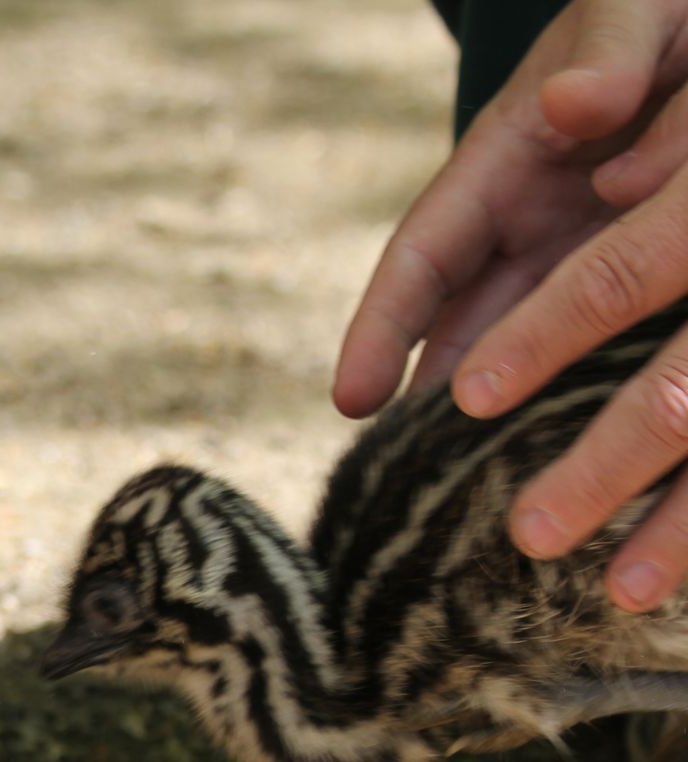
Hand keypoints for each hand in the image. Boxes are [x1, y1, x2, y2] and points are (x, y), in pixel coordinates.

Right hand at [333, 0, 687, 610]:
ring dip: (490, 401)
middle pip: (457, 311)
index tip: (350, 400)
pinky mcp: (640, 255)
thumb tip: (570, 112)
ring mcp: (586, 232)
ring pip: (520, 333)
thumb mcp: (641, 5)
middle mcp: (534, 202)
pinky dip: (572, 385)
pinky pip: (597, 331)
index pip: (425, 249)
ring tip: (462, 484)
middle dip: (418, 388)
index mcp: (510, 148)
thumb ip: (611, 52)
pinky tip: (570, 447)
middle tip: (396, 475)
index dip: (379, 327)